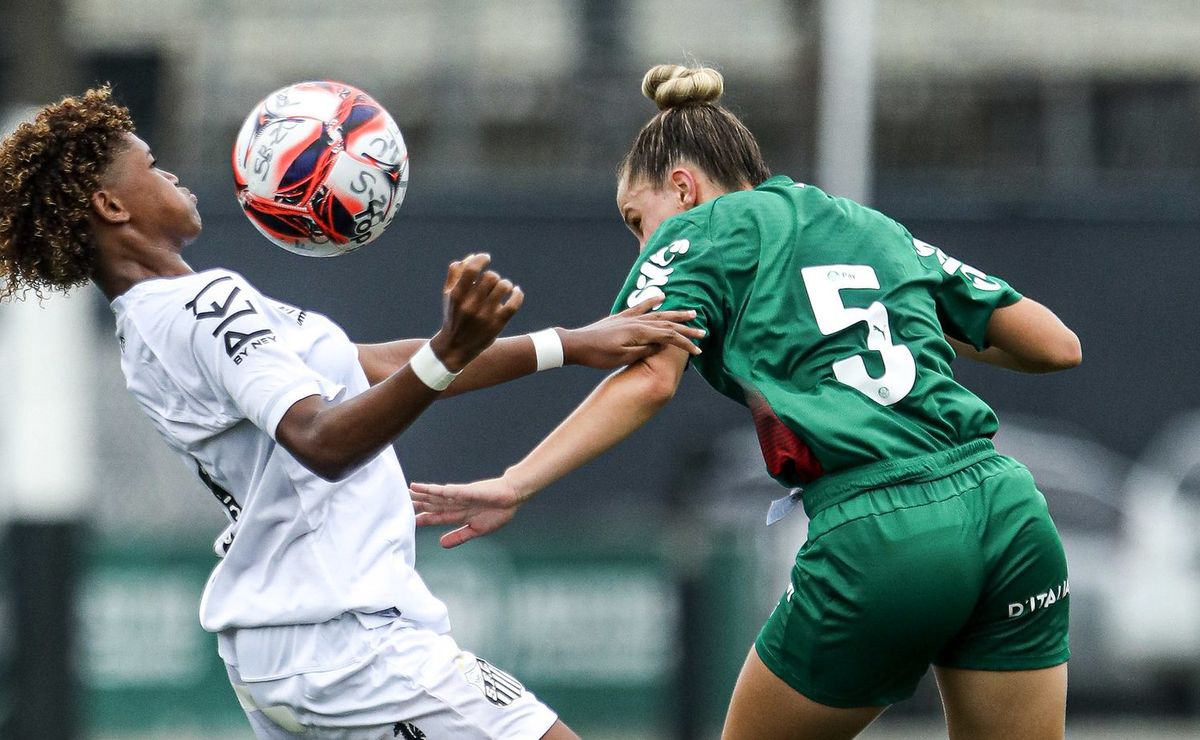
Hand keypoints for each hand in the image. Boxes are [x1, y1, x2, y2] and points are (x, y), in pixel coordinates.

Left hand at [410, 477, 522, 547]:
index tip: (408, 521)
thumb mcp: (476, 530)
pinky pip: (446, 491)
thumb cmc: (498, 512)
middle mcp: (456, 504)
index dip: (423, 519)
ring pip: (435, 496)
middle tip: (400, 504)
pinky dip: (433, 490)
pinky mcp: (465, 491)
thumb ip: (459, 536)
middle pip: (432, 505)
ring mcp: (459, 496)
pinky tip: (421, 487)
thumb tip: (441, 544)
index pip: (436, 517)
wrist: (513, 498)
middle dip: (417, 505)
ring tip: (407, 492)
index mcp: (459, 514)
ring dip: (420, 494)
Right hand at [429, 253, 523, 370]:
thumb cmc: (453, 316)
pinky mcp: (497, 324)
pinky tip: (516, 291)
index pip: (472, 270)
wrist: (455, 347)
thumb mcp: (448, 295)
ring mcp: (484, 316)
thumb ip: (456, 273)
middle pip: (490, 277)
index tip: (486, 258)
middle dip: (493, 276)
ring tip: (503, 288)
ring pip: (503, 287)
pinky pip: (513, 304)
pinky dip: (518, 294)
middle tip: (492, 282)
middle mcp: (470, 305)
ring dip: (506, 284)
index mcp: (457, 295)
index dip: (481, 259)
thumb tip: (473, 257)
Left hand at [561, 295, 704, 368]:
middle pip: (667, 323)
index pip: (669, 336)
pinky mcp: (621, 317)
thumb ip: (644, 350)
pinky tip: (660, 297)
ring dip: (675, 314)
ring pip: (658, 314)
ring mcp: (629, 317)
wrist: (577, 345)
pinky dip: (652, 301)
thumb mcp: (623, 357)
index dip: (685, 343)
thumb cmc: (598, 355)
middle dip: (686, 328)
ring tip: (691, 312)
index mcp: (639, 332)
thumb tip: (661, 344)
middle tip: (703, 331)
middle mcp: (637, 321)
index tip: (698, 351)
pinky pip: (641, 307)